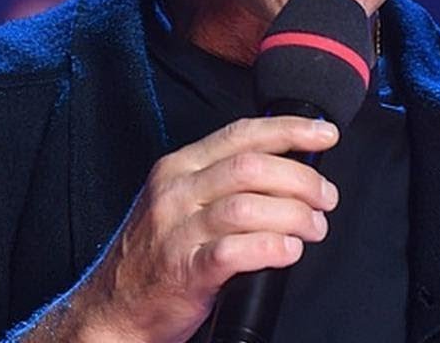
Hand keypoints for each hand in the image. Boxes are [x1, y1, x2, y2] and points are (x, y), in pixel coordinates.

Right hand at [72, 117, 339, 342]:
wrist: (114, 309)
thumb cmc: (157, 255)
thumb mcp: (180, 201)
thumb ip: (223, 181)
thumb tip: (287, 169)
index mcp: (179, 168)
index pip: (241, 134)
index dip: (290, 130)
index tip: (325, 134)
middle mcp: (176, 193)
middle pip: (252, 167)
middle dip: (301, 179)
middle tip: (325, 199)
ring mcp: (178, 232)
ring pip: (248, 206)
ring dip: (294, 215)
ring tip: (313, 228)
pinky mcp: (185, 271)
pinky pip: (235, 251)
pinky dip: (271, 247)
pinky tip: (289, 251)